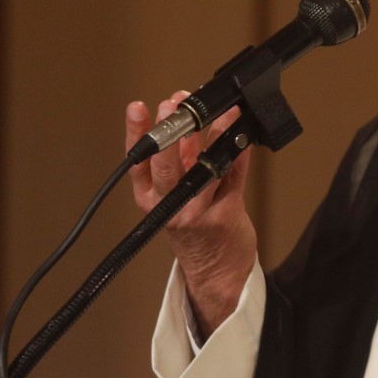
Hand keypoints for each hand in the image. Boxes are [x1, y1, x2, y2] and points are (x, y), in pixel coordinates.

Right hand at [125, 92, 257, 335]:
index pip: (138, 163)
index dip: (136, 133)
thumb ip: (177, 162)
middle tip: (172, 105)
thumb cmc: (194, 231)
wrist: (217, 272)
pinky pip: (233, 175)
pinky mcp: (226, 213)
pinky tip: (241, 131)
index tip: (137, 108)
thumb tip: (182, 119)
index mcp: (151, 200)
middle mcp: (171, 206)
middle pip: (166, 166)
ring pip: (202, 168)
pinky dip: (239, 150)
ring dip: (211, 135)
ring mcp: (199, 211)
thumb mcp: (173, 198)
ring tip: (219, 112)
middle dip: (169, 132)